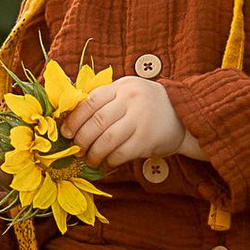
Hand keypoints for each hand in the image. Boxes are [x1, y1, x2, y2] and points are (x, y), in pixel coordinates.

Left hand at [63, 75, 184, 166]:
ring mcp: (140, 120)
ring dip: (94, 153)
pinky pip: (121, 153)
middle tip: (77, 149)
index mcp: (121, 87)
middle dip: (82, 139)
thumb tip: (72, 117)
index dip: (74, 119)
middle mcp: (130, 100)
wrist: (183, 116)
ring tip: (90, 159)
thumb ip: (105, 99)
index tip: (66, 132)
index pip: (90, 101)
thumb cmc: (147, 105)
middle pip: (96, 122)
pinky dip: (110, 160)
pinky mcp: (147, 139)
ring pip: (106, 139)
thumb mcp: (128, 92)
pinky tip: (107, 162)